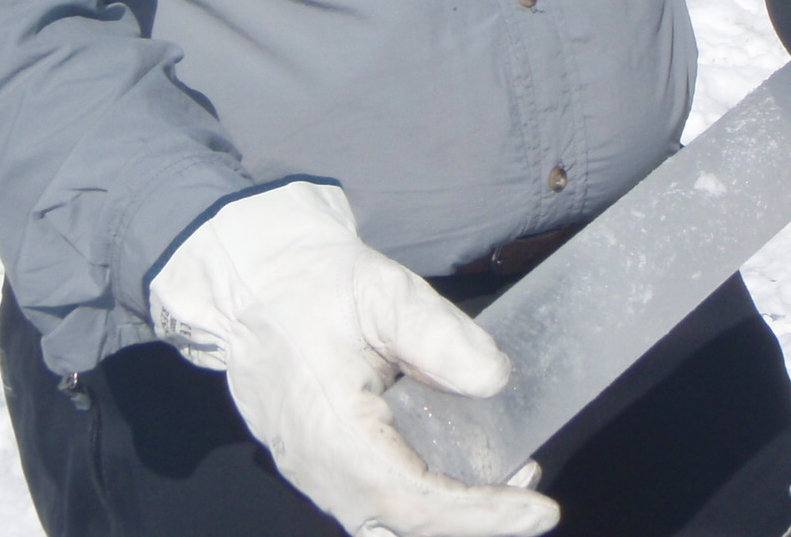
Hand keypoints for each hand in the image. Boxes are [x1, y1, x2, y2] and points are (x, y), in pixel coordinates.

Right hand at [149, 182, 559, 536]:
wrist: (250, 279)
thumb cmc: (313, 283)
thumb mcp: (383, 292)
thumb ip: (440, 336)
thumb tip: (495, 380)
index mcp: (336, 435)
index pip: (419, 505)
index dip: (485, 516)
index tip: (540, 508)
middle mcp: (321, 471)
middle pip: (405, 530)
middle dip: (474, 524)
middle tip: (529, 492)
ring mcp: (313, 473)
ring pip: (385, 526)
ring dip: (446, 517)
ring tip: (503, 481)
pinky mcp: (316, 464)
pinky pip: (371, 507)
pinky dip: (419, 504)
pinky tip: (456, 469)